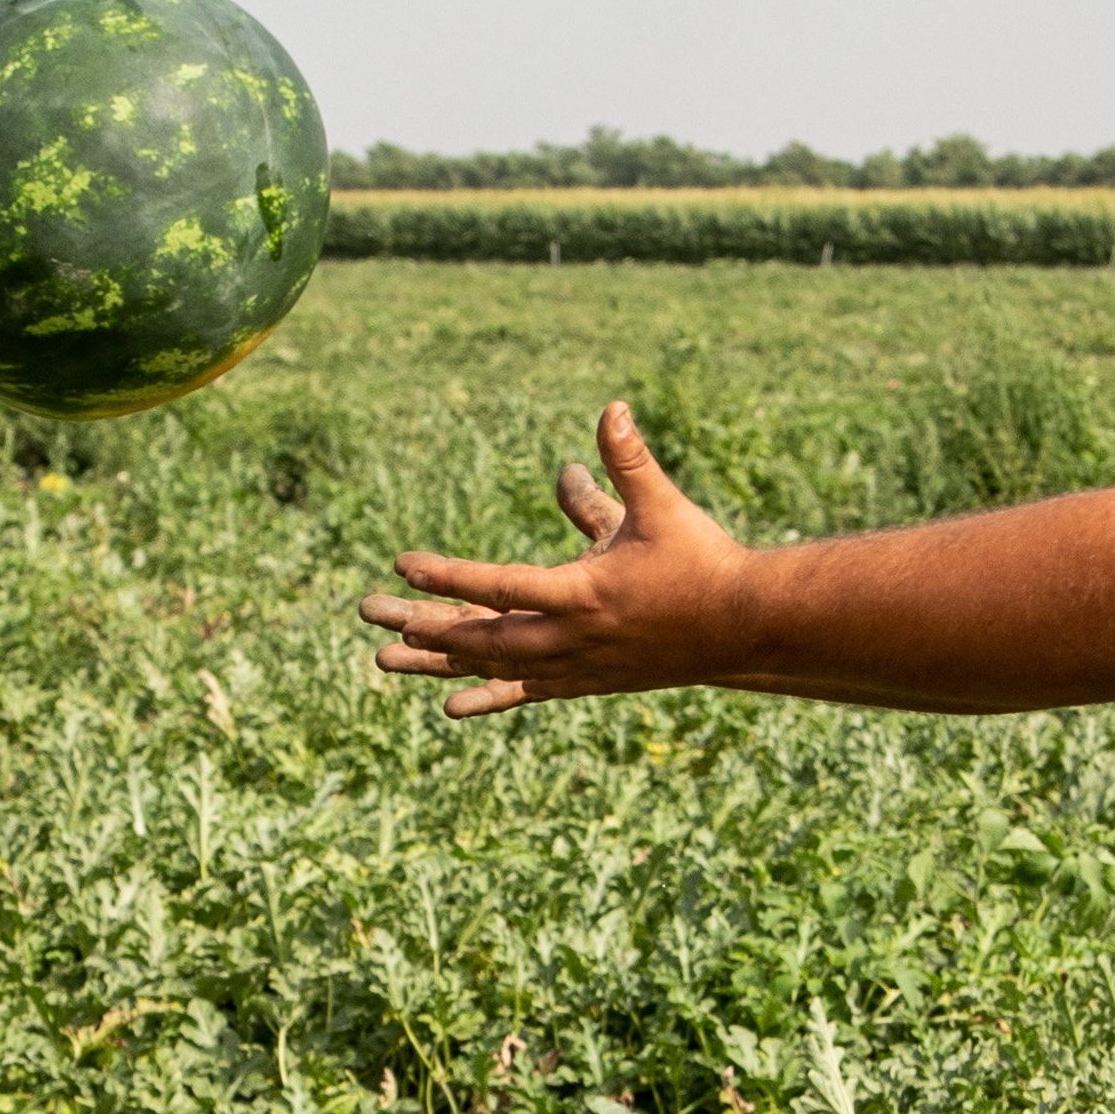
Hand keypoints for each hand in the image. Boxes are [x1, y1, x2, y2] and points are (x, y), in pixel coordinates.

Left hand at [359, 404, 754, 714]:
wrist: (746, 629)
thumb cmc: (704, 560)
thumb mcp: (663, 506)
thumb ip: (628, 460)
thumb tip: (611, 408)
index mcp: (583, 593)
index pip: (501, 586)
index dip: (449, 578)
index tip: (404, 566)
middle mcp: (572, 637)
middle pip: (481, 636)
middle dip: (422, 625)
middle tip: (367, 612)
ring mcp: (577, 665)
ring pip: (494, 668)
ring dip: (438, 661)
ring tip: (384, 658)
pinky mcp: (588, 680)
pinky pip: (526, 692)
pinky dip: (487, 695)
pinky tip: (451, 705)